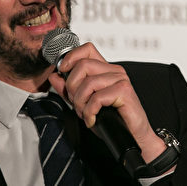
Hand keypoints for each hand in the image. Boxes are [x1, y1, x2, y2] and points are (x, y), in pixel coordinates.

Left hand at [48, 42, 166, 162]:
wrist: (132, 137)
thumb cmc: (112, 120)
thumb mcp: (84, 103)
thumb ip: (69, 90)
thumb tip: (54, 76)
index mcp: (105, 69)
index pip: (87, 49)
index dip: (71, 57)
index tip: (62, 70)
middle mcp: (114, 71)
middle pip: (82, 65)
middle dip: (72, 87)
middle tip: (76, 104)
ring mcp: (120, 79)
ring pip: (88, 82)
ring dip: (80, 103)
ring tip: (85, 114)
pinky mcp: (124, 91)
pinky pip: (97, 98)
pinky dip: (89, 112)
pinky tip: (92, 120)